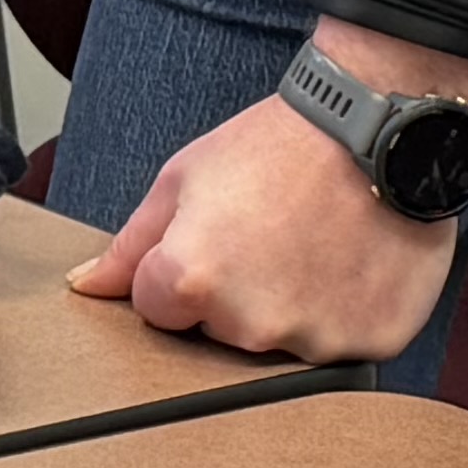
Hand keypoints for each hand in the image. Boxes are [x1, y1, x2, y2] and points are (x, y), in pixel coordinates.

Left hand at [69, 28, 467, 363]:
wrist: (381, 124)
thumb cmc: (280, 143)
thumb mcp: (185, 177)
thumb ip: (132, 243)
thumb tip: (86, 285)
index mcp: (192, 281)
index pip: (158, 308)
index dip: (183, 269)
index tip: (220, 235)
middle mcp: (250, 323)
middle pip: (222, 332)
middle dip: (236, 294)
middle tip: (273, 236)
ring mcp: (316, 339)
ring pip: (284, 342)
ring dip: (295, 306)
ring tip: (318, 244)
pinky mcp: (372, 342)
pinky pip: (346, 344)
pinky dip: (348, 312)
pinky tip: (355, 262)